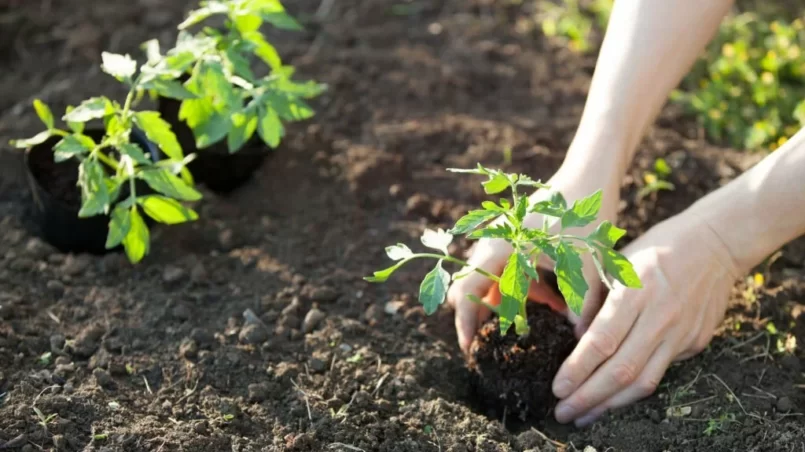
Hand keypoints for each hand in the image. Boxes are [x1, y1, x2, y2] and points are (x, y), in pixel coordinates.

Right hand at [447, 167, 620, 352]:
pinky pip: (508, 270)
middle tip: (498, 345)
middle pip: (472, 289)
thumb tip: (580, 341)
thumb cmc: (583, 217)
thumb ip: (580, 306)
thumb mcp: (584, 265)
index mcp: (498, 249)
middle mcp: (492, 243)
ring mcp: (501, 239)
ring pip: (492, 281)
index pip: (465, 294)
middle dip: (484, 318)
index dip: (465, 325)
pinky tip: (553, 298)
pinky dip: (522, 288)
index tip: (470, 351)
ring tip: (539, 319)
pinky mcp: (515, 237)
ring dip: (509, 303)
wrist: (591, 175)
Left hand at [551, 210, 741, 425]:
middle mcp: (659, 317)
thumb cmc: (656, 248)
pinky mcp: (695, 343)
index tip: (558, 388)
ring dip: (611, 405)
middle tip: (563, 413)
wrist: (715, 244)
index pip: (602, 341)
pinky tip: (614, 398)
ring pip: (643, 381)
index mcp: (635, 291)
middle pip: (621, 370)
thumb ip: (594, 299)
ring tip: (585, 417)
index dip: (578, 369)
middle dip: (588, 397)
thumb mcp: (617, 261)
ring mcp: (681, 333)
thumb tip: (577, 337)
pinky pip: (660, 373)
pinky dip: (634, 390)